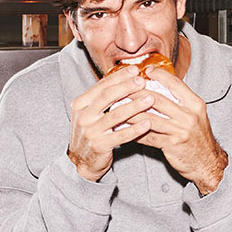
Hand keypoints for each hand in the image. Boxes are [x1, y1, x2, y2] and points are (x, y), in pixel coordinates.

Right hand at [66, 65, 154, 181]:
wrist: (81, 161)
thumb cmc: (91, 133)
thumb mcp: (90, 113)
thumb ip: (103, 99)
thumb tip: (125, 80)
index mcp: (81, 104)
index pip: (101, 86)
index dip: (119, 77)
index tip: (134, 70)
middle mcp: (84, 116)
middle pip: (107, 96)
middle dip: (127, 87)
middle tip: (143, 81)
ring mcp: (91, 131)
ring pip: (116, 115)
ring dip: (135, 106)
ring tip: (150, 99)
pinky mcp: (100, 145)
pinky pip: (121, 135)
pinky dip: (135, 129)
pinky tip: (148, 123)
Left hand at [133, 67, 228, 194]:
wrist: (207, 163)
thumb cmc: (198, 137)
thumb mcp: (196, 115)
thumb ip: (180, 102)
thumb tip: (160, 88)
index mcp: (195, 104)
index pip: (175, 84)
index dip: (160, 75)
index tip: (147, 70)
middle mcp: (189, 116)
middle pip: (158, 99)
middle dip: (138, 93)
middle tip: (123, 88)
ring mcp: (180, 131)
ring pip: (149, 118)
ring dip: (131, 113)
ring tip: (118, 108)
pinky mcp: (171, 145)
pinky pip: (148, 136)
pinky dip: (135, 132)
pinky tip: (125, 129)